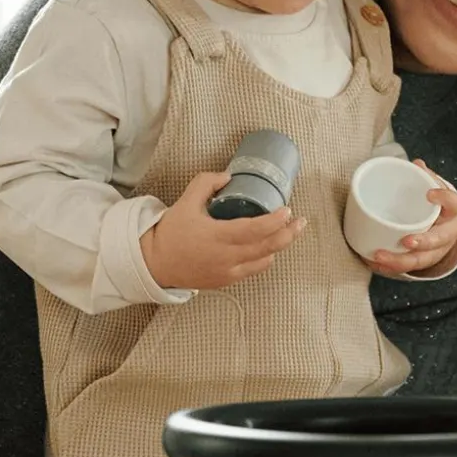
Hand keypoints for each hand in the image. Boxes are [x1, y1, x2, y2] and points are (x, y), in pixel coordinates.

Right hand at [142, 171, 303, 290]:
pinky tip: (268, 248)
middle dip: (288, 234)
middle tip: (300, 222)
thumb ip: (206, 184)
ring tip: (288, 232)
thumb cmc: (171, 233)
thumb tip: (228, 175)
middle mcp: (226, 257)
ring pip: (264, 261)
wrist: (156, 263)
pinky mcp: (226, 281)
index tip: (287, 210)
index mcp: (217, 236)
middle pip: (267, 247)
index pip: (255, 230)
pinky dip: (264, 258)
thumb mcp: (185, 202)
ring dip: (279, 246)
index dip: (275, 221)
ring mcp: (227, 272)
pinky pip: (253, 270)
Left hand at [364, 160, 456, 277]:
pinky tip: (374, 264)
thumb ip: (425, 178)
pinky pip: (406, 268)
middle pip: (438, 240)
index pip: (453, 203)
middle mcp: (446, 233)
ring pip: (420, 260)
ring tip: (378, 256)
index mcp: (451, 212)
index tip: (429, 193)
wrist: (443, 228)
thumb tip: (416, 163)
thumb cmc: (435, 206)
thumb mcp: (434, 190)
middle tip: (405, 241)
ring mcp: (435, 251)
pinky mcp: (422, 262)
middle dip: (422, 242)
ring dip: (399, 261)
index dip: (443, 199)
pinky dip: (389, 268)